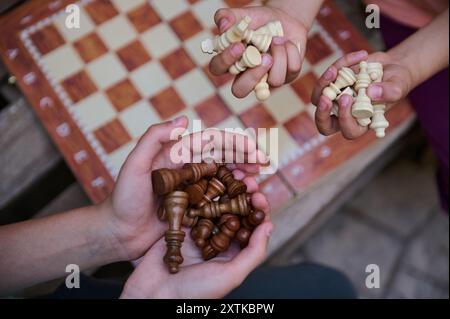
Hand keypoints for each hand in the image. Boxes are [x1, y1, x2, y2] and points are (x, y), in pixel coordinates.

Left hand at [100, 116, 267, 260]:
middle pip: (224, 158)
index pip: (212, 142)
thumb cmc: (123, 198)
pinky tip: (246, 202)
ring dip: (243, 178)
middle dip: (245, 159)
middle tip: (263, 166)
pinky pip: (218, 200)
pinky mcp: (195, 209)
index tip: (253, 150)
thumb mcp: (135, 165)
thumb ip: (154, 139)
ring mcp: (193, 189)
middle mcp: (189, 169)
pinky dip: (234, 198)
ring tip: (257, 184)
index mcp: (178, 154)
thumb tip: (183, 121)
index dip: (235, 143)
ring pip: (224, 178)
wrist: (117, 232)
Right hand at [120, 176, 271, 298]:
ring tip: (230, 174)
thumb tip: (269, 225)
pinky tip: (206, 179)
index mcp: (233, 253)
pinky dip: (200, 192)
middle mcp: (218, 240)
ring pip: (216, 205)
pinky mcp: (182, 225)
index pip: (251, 226)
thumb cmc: (195, 292)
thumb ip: (253, 253)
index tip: (258, 194)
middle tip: (246, 179)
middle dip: (242, 194)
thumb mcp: (231, 275)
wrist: (154, 295)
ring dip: (224, 189)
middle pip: (235, 211)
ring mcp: (199, 231)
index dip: (258, 209)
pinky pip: (194, 205)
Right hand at [209, 5, 307, 97]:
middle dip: (252, 76)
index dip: (225, 61)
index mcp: (230, 61)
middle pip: (239, 91)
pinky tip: (287, 43)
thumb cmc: (258, 20)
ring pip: (274, 81)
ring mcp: (267, 79)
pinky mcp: (286, 76)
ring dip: (279, 55)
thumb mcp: (243, 15)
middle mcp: (246, 75)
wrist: (283, 18)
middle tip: (264, 57)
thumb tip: (223, 26)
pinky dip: (291, 51)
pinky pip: (291, 70)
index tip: (239, 46)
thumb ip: (228, 17)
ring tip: (278, 40)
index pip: (218, 68)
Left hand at [311, 50, 413, 138]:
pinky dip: (338, 66)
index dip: (345, 119)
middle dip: (321, 113)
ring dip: (323, 85)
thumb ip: (389, 92)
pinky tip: (357, 57)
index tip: (348, 99)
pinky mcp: (333, 85)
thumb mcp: (398, 86)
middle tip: (326, 98)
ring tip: (335, 70)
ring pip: (318, 99)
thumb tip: (371, 92)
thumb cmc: (397, 82)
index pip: (349, 130)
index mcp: (362, 122)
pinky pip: (327, 78)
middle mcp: (345, 115)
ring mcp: (336, 100)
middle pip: (324, 124)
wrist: (391, 67)